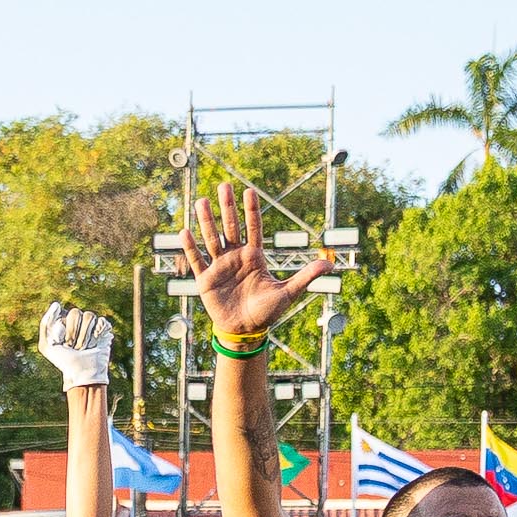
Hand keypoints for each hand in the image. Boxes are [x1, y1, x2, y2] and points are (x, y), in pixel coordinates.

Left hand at [37, 303, 115, 393]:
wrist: (83, 372)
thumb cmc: (64, 361)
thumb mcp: (46, 346)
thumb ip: (46, 324)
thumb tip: (56, 304)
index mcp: (64, 323)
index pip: (62, 313)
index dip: (63, 330)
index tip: (62, 343)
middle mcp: (78, 321)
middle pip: (75, 313)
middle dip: (72, 333)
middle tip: (72, 347)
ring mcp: (91, 324)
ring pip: (89, 316)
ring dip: (84, 336)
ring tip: (83, 348)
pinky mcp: (104, 329)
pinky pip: (102, 321)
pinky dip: (97, 334)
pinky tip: (94, 344)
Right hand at [182, 181, 324, 342]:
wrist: (245, 330)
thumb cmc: (268, 311)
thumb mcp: (289, 293)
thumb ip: (306, 276)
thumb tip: (331, 264)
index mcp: (255, 256)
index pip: (253, 228)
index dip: (251, 210)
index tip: (249, 191)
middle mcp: (236, 257)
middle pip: (231, 227)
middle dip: (227, 207)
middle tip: (223, 186)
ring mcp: (220, 267)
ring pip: (212, 239)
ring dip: (206, 221)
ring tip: (202, 201)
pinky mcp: (205, 280)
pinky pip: (197, 260)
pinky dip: (190, 248)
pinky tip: (185, 232)